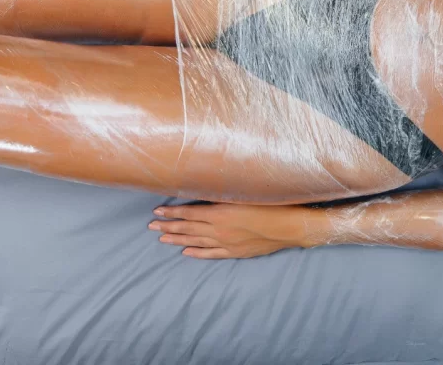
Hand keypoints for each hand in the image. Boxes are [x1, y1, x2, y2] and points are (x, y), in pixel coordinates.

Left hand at [148, 203, 315, 258]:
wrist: (291, 227)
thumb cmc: (272, 204)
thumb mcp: (245, 192)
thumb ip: (225, 192)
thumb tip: (207, 188)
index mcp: (220, 213)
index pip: (188, 212)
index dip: (171, 212)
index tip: (157, 210)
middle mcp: (219, 229)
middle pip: (188, 228)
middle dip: (168, 226)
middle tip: (151, 225)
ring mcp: (226, 243)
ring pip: (195, 241)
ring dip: (177, 239)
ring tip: (162, 238)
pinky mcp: (235, 252)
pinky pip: (211, 254)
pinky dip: (197, 253)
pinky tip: (186, 252)